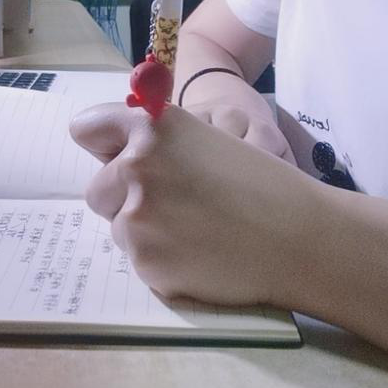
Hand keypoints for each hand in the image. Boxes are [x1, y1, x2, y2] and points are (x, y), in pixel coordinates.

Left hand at [70, 102, 320, 306]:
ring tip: (198, 230)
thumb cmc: (261, 184)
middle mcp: (136, 166)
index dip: (104, 145)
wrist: (300, 237)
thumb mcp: (206, 138)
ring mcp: (137, 216)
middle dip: (124, 198)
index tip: (118, 157)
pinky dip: (163, 261)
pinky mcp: (145, 261)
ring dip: (146, 231)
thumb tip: (116, 157)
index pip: (87, 128)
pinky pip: (139, 260)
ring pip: (120, 228)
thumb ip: (156, 141)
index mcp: (152, 126)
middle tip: (175, 205)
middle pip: (98, 189)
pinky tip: (202, 253)